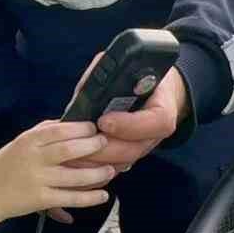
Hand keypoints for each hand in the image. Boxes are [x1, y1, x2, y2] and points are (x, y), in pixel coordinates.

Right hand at [0, 121, 113, 232]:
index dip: (81, 128)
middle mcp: (34, 159)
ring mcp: (38, 180)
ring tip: (111, 171)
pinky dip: (89, 198)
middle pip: (69, 150)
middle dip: (93, 146)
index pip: (59, 130)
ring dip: (97, 174)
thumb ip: (43, 131)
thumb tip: (72, 121)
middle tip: (107, 145)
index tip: (95, 128)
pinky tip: (103, 195)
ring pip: (74, 176)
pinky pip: (70, 198)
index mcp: (29, 141)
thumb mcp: (20, 141)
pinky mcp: (41, 200)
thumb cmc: (7, 165)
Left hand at [70, 61, 189, 171]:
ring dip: (95, 162)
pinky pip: (112, 168)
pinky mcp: (128, 156)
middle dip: (103, 149)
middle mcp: (155, 134)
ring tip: (70, 155)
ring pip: (121, 163)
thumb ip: (109, 74)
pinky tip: (74, 163)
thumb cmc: (138, 74)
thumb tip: (84, 92)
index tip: (103, 121)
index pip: (155, 122)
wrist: (154, 92)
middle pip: (133, 150)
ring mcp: (142, 148)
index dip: (129, 125)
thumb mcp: (126, 64)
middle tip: (77, 143)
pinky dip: (93, 168)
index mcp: (163, 108)